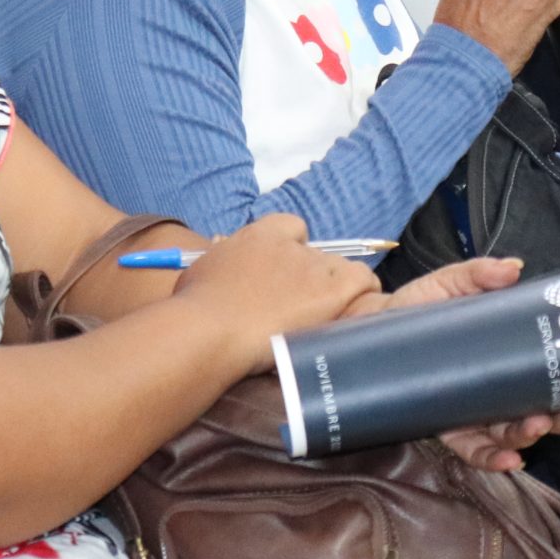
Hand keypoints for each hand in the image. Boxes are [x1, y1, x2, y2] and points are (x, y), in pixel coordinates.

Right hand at [171, 213, 378, 371]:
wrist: (210, 331)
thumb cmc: (195, 308)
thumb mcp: (199, 271)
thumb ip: (220, 260)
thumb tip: (222, 257)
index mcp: (259, 236)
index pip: (293, 227)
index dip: (294, 250)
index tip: (285, 276)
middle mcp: (292, 246)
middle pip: (318, 254)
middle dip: (312, 278)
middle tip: (298, 308)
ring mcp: (315, 268)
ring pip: (343, 269)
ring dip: (336, 290)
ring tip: (320, 319)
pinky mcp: (332, 291)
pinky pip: (365, 281)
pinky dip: (363, 293)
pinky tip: (351, 311)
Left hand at [341, 257, 559, 469]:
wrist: (370, 329)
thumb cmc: (418, 307)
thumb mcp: (450, 283)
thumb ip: (479, 274)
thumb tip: (513, 268)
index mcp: (506, 359)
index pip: (549, 379)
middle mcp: (496, 391)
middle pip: (541, 413)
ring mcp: (471, 413)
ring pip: (512, 435)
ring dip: (531, 435)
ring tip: (538, 425)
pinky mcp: (444, 427)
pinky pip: (473, 451)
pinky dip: (493, 459)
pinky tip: (511, 460)